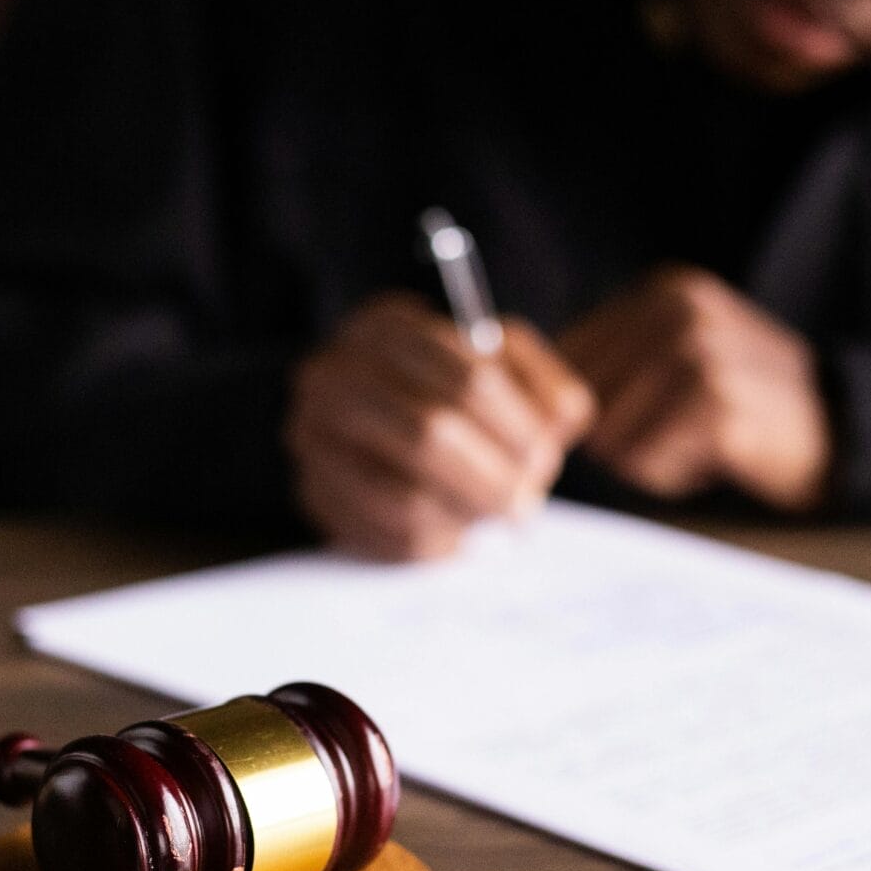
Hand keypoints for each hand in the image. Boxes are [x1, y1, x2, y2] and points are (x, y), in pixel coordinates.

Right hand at [286, 291, 594, 560]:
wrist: (371, 418)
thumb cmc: (453, 390)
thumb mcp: (504, 365)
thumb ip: (542, 384)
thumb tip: (558, 423)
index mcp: (386, 326)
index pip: (469, 379)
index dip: (518, 428)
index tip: (544, 457)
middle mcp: (333, 374)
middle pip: (431, 435)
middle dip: (493, 479)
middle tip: (526, 504)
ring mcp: (313, 436)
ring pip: (405, 497)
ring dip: (466, 516)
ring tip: (494, 519)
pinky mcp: (313, 492)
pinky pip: (384, 536)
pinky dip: (436, 543)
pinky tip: (457, 534)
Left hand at [557, 266, 831, 511]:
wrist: (840, 431)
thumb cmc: (746, 404)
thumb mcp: (684, 354)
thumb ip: (616, 360)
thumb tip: (529, 397)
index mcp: (664, 291)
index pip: (569, 355)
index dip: (583, 406)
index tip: (630, 420)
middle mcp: (679, 310)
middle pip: (583, 399)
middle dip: (616, 435)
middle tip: (676, 434)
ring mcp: (700, 353)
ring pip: (610, 434)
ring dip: (645, 458)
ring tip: (696, 443)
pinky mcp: (716, 405)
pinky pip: (646, 461)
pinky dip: (671, 475)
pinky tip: (714, 459)